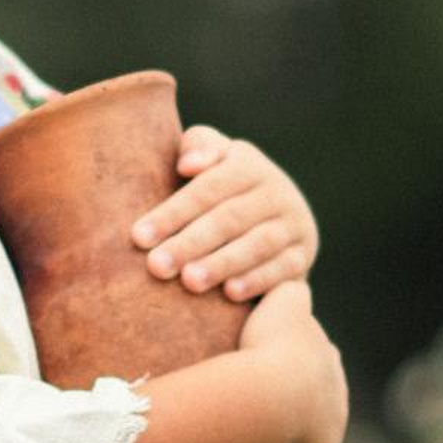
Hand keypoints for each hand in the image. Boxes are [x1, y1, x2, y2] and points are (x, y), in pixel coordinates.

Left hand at [131, 125, 318, 301]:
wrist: (276, 214)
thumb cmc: (221, 188)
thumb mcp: (213, 158)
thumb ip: (198, 148)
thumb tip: (189, 165)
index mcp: (249, 164)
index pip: (208, 188)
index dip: (173, 212)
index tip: (139, 237)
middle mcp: (277, 191)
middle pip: (230, 218)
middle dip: (190, 243)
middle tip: (156, 266)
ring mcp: (294, 223)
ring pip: (258, 243)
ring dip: (222, 263)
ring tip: (189, 282)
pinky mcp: (304, 254)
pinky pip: (283, 268)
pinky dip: (258, 280)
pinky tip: (230, 293)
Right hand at [234, 277, 348, 442]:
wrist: (273, 391)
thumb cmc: (269, 346)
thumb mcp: (281, 302)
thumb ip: (287, 289)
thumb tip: (286, 278)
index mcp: (326, 359)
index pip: (315, 361)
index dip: (294, 366)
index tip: (271, 372)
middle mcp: (336, 396)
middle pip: (320, 402)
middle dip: (302, 407)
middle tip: (268, 413)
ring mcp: (329, 431)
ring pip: (314, 439)